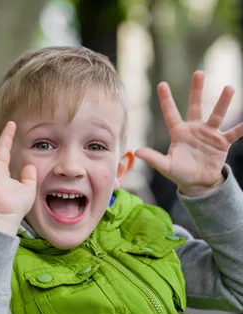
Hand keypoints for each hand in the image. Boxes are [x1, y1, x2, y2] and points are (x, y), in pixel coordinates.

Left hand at [136, 71, 242, 196]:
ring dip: (222, 102)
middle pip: (195, 106)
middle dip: (196, 90)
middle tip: (199, 73)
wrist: (198, 183)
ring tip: (229, 88)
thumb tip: (137, 151)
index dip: (166, 100)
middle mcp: (194, 129)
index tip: (161, 84)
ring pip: (217, 115)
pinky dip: (242, 127)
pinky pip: (234, 133)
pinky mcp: (222, 142)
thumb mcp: (166, 166)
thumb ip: (153, 158)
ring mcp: (209, 134)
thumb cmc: (179, 172)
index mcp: (179, 133)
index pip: (170, 114)